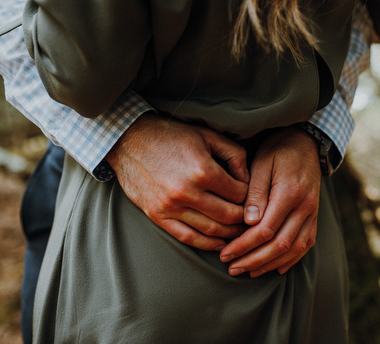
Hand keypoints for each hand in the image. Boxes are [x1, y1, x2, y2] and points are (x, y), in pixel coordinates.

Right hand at [106, 113, 249, 250]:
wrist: (128, 140)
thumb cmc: (171, 135)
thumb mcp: (208, 135)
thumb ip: (234, 155)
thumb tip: (248, 180)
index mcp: (203, 170)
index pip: (239, 194)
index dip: (249, 195)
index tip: (249, 195)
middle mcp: (187, 192)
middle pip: (229, 216)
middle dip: (244, 219)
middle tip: (250, 217)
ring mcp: (170, 206)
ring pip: (211, 231)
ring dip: (229, 234)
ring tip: (239, 231)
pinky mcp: (157, 215)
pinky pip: (187, 237)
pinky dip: (207, 244)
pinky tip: (219, 244)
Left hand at [219, 127, 320, 276]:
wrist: (305, 142)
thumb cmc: (278, 149)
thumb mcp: (262, 163)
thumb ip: (256, 193)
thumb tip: (249, 222)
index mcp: (290, 193)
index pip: (265, 230)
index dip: (244, 246)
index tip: (225, 253)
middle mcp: (305, 207)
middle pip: (280, 245)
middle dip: (254, 260)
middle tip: (232, 268)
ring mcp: (313, 213)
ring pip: (295, 249)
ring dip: (270, 264)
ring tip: (248, 271)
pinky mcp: (314, 216)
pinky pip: (306, 244)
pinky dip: (290, 259)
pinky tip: (274, 268)